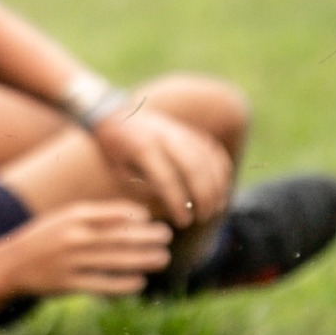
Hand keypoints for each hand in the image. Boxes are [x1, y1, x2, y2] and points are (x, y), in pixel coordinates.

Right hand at [0, 201, 172, 297]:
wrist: (13, 263)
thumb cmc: (47, 236)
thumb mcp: (66, 217)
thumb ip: (96, 216)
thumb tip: (135, 216)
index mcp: (73, 216)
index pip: (112, 213)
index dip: (135, 215)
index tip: (152, 219)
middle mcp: (73, 236)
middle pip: (118, 236)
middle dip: (146, 236)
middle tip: (166, 237)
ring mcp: (71, 261)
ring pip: (115, 260)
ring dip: (142, 259)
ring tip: (162, 258)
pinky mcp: (69, 284)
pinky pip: (102, 284)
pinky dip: (122, 284)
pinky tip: (140, 282)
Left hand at [91, 103, 234, 225]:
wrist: (113, 113)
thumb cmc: (114, 149)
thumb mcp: (118, 171)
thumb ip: (141, 188)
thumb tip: (168, 206)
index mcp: (142, 147)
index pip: (166, 179)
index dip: (177, 203)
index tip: (183, 221)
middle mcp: (164, 136)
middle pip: (194, 166)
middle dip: (204, 195)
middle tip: (204, 216)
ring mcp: (178, 130)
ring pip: (206, 157)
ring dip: (216, 184)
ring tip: (216, 207)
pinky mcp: (187, 129)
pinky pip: (210, 148)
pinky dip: (220, 167)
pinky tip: (221, 186)